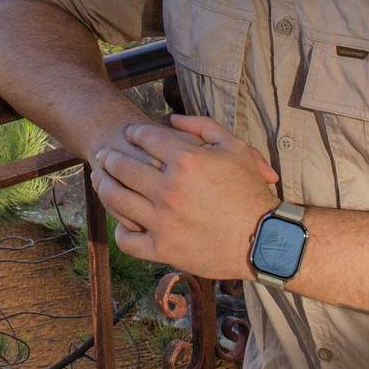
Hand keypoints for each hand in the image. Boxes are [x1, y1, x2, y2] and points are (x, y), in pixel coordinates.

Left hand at [89, 115, 280, 279]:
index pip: (145, 138)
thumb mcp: (234, 147)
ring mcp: (163, 221)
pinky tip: (124, 221)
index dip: (134, 133)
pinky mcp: (163, 250)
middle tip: (105, 155)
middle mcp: (169, 190)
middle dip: (110, 156)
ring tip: (104, 181)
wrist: (264, 240)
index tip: (129, 134)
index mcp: (186, 161)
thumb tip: (171, 118)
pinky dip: (121, 229)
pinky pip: (126, 240)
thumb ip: (202, 126)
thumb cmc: (250, 191)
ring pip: (117, 199)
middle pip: (123, 166)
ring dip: (105, 186)